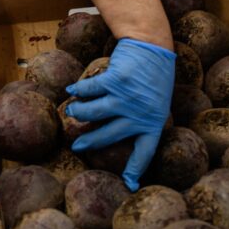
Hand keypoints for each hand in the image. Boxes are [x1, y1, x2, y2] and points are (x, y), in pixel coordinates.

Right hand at [65, 38, 175, 190]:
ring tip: (71, 112)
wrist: (152, 44)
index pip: (145, 152)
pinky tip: (71, 90)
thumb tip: (123, 132)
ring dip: (78, 112)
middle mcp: (140, 113)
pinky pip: (90, 90)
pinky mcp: (115, 80)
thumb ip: (144, 116)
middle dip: (89, 142)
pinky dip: (78, 90)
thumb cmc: (155, 73)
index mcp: (154, 121)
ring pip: (93, 112)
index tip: (129, 185)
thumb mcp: (158, 99)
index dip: (135, 170)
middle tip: (77, 147)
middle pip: (108, 136)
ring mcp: (127, 97)